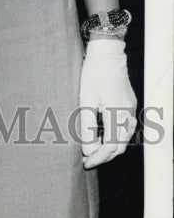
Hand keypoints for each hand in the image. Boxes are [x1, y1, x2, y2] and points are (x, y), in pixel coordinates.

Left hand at [78, 38, 136, 169]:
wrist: (107, 54)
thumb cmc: (94, 75)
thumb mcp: (86, 101)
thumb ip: (88, 127)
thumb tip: (88, 151)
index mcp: (118, 115)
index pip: (111, 147)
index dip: (98, 158)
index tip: (85, 163)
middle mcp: (128, 115)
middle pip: (120, 146)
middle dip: (104, 156)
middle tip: (87, 161)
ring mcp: (131, 110)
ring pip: (124, 139)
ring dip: (110, 148)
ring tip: (93, 151)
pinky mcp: (129, 105)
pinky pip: (125, 129)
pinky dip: (115, 137)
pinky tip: (102, 137)